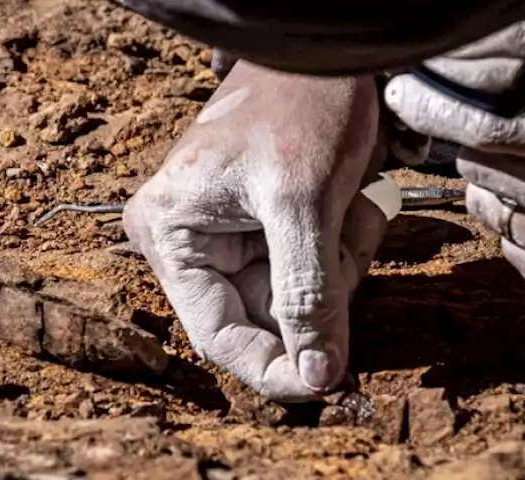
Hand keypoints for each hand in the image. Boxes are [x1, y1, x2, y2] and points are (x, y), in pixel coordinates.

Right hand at [124, 62, 386, 399]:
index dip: (273, 368)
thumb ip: (307, 296)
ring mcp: (230, 238)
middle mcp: (190, 244)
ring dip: (339, 264)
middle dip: (321, 292)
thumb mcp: (303, 203)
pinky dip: (345, 248)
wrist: (329, 48)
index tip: (328, 386)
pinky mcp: (268, 230)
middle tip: (348, 236)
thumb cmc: (300, 104)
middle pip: (266, 319)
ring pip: (300, 299)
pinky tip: (352, 203)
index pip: (218, 336)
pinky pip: (315, 273)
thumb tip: (316, 379)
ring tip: (350, 206)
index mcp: (171, 235)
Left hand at [383, 26, 524, 319]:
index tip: (407, 97)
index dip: (445, 110)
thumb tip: (475, 68)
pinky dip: (519, 233)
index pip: (503, 124)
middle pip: (490, 169)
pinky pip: (516, 256)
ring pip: (499, 214)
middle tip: (491, 141)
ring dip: (498, 192)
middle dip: (478, 149)